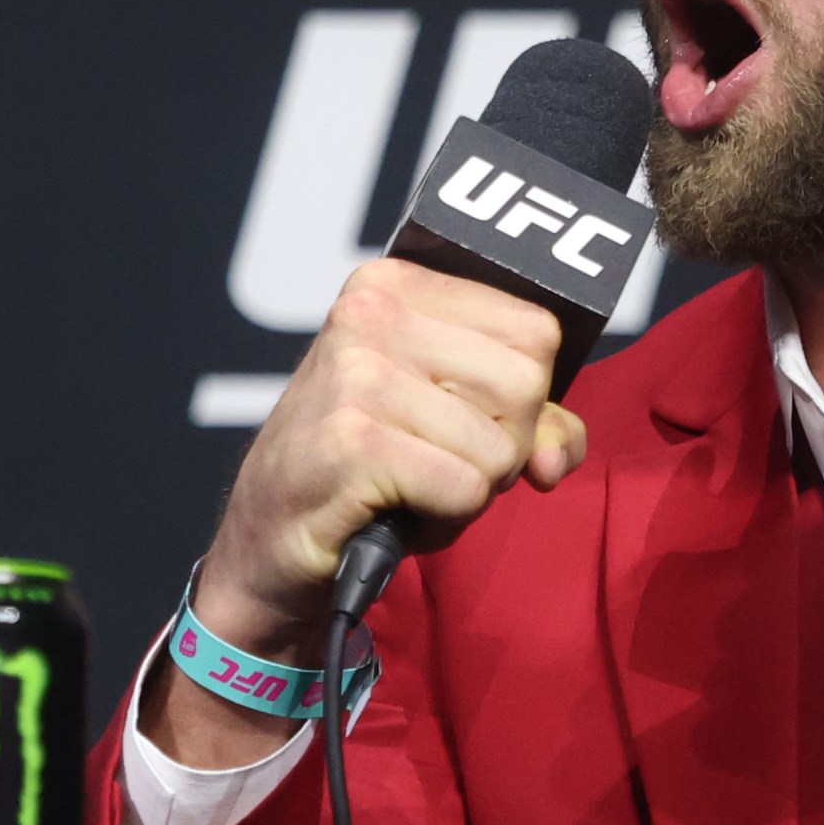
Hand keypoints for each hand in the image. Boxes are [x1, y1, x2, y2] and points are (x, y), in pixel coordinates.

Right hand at [190, 258, 587, 662]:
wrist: (268, 541)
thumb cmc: (372, 470)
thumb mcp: (459, 423)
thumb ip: (535, 423)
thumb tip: (555, 455)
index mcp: (398, 283)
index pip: (537, 329)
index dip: (526, 394)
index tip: (473, 417)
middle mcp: (371, 311)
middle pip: (526, 384)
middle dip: (503, 444)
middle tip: (438, 460)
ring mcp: (357, 373)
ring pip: (500, 445)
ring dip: (471, 489)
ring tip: (410, 485)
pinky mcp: (351, 441)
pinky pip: (465, 488)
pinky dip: (445, 517)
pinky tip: (394, 509)